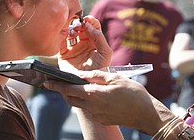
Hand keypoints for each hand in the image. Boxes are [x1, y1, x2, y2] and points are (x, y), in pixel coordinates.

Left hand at [44, 70, 172, 134]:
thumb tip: (82, 74)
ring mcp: (97, 115)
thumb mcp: (115, 78)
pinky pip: (90, 109)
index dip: (56, 85)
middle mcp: (92, 107)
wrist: (146, 114)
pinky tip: (95, 94)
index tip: (46, 81)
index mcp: (93, 95)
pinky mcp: (103, 119)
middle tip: (60, 82)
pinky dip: (87, 101)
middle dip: (63, 91)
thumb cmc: (133, 93)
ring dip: (75, 96)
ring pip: (80, 104)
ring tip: (77, 86)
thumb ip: (96, 76)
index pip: (68, 90)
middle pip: (71, 99)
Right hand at [58, 15, 111, 70]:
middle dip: (78, 23)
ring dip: (70, 29)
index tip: (86, 19)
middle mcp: (84, 43)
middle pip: (80, 27)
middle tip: (78, 25)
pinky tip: (65, 37)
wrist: (89, 84)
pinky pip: (60, 43)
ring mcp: (74, 48)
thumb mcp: (105, 52)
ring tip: (73, 33)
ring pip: (70, 33)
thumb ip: (99, 37)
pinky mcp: (64, 55)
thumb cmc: (100, 69)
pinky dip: (61, 37)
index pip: (92, 26)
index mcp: (95, 41)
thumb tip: (88, 24)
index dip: (90, 20)